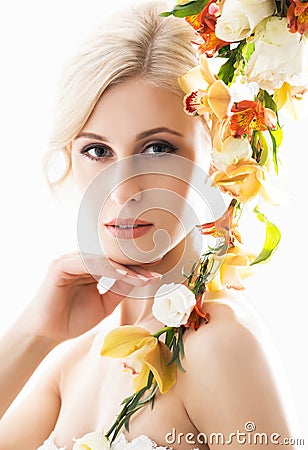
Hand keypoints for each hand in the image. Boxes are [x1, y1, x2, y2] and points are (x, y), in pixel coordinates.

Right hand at [17, 252, 161, 343]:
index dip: (137, 268)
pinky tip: (122, 274)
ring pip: (103, 260)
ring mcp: (70, 260)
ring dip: (124, 267)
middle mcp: (81, 261)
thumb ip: (119, 289)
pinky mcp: (60, 265)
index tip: (157, 271)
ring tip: (144, 275)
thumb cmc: (73, 319)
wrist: (47, 334)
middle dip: (135, 266)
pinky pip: (88, 263)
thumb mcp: (105, 304)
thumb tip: (141, 279)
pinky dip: (106, 268)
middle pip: (113, 260)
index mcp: (91, 268)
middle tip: (156, 270)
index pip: (117, 265)